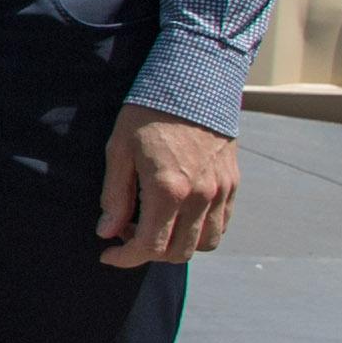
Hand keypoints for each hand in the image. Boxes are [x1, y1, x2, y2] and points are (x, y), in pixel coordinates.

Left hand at [97, 105, 237, 268]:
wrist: (195, 84)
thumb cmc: (148, 113)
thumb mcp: (119, 150)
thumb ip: (114, 195)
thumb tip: (108, 232)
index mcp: (168, 190)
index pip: (150, 247)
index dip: (126, 258)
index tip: (108, 255)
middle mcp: (201, 196)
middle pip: (179, 252)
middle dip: (150, 254)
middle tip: (127, 235)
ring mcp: (222, 191)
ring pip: (206, 244)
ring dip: (178, 245)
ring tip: (153, 224)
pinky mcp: (233, 184)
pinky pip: (221, 224)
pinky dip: (200, 231)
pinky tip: (178, 215)